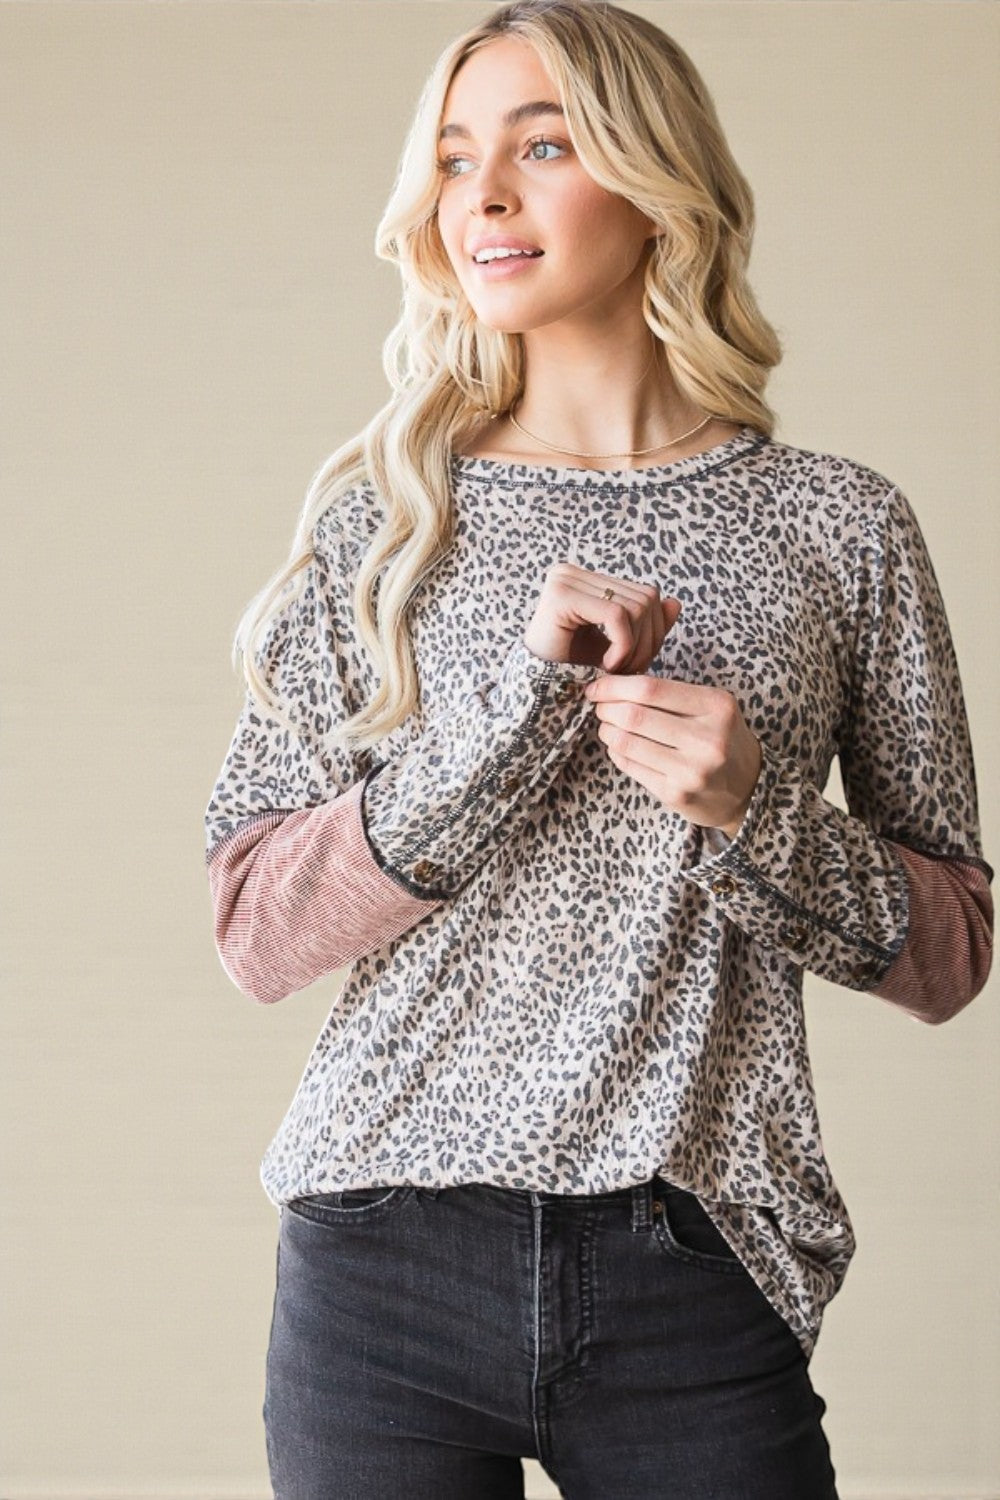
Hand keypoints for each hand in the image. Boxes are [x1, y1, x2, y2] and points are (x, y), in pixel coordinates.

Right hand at [523, 563, 682, 673]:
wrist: (539, 692)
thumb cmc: (575, 670)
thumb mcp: (621, 646)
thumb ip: (648, 625)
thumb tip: (676, 602)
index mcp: (586, 579)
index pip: (646, 594)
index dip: (653, 632)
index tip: (635, 663)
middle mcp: (573, 572)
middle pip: (645, 598)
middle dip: (647, 641)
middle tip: (629, 671)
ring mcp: (565, 579)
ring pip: (635, 607)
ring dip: (634, 648)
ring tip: (616, 670)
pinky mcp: (562, 595)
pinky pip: (617, 615)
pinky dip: (622, 646)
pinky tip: (606, 665)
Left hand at [583, 673, 761, 837]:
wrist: (748, 788)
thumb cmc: (721, 738)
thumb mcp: (711, 707)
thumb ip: (671, 694)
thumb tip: (613, 685)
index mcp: (717, 706)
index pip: (650, 689)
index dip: (614, 686)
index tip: (597, 687)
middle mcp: (707, 739)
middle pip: (633, 715)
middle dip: (606, 708)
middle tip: (600, 707)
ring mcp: (691, 771)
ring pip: (626, 742)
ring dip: (607, 730)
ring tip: (608, 726)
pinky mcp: (675, 794)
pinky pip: (630, 766)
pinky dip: (616, 752)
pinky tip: (621, 746)